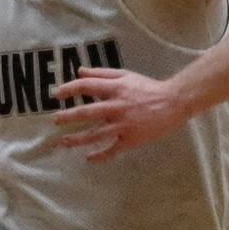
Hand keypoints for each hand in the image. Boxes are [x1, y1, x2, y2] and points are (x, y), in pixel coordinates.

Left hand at [50, 67, 188, 160]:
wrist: (173, 103)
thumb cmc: (148, 88)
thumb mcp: (126, 75)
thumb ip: (102, 73)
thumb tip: (79, 71)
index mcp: (116, 88)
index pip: (87, 86)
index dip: (69, 89)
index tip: (56, 94)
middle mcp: (117, 107)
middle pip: (87, 112)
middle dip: (68, 116)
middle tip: (54, 120)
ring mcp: (124, 125)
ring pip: (96, 134)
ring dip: (77, 139)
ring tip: (63, 142)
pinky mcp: (131, 139)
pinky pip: (112, 150)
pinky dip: (100, 156)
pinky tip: (88, 158)